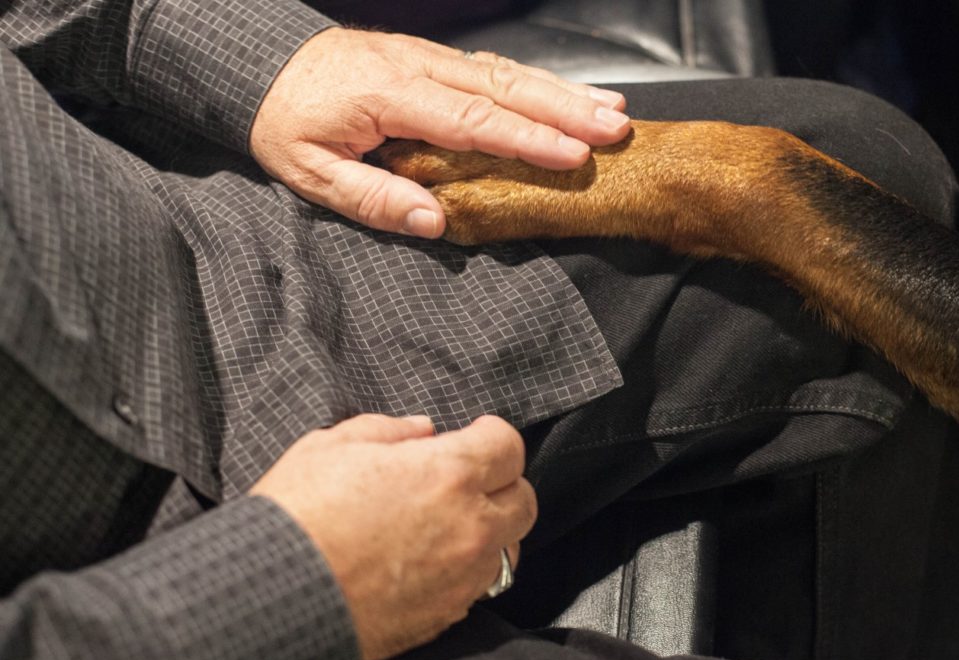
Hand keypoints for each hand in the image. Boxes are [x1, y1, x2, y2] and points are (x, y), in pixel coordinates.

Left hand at [249, 27, 630, 236]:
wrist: (260, 63)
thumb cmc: (284, 122)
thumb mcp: (309, 174)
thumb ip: (371, 199)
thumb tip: (435, 222)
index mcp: (388, 96)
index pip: (471, 120)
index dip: (526, 138)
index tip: (573, 154)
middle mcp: (417, 66)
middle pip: (504, 86)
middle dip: (566, 109)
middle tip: (616, 129)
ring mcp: (428, 56)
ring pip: (507, 71)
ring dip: (563, 91)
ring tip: (613, 111)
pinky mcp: (432, 56)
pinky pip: (494, 67)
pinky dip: (537, 80)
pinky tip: (570, 94)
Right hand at [250, 414, 536, 659]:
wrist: (269, 596)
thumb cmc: (296, 515)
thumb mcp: (331, 447)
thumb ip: (388, 430)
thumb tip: (423, 430)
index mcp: (449, 473)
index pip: (508, 445)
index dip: (490, 436)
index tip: (473, 435)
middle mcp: (470, 525)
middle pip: (524, 499)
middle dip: (501, 483)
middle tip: (467, 480)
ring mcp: (463, 575)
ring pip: (509, 547)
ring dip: (491, 530)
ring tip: (452, 524)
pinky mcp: (447, 613)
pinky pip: (479, 586)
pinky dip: (467, 569)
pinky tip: (432, 561)